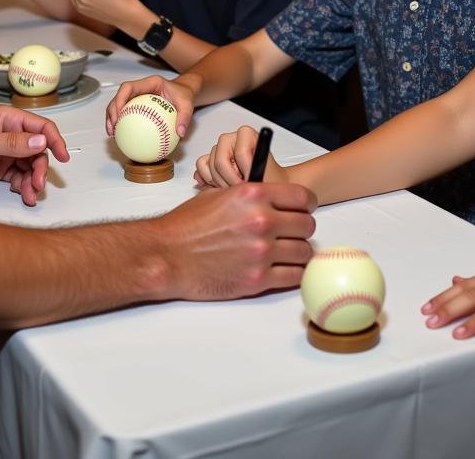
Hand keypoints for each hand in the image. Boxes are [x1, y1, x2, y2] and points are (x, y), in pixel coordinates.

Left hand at [0, 106, 69, 204]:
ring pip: (31, 166)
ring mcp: (5, 153)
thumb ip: (10, 143)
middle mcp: (10, 135)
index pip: (40, 126)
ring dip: (34, 180)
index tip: (63, 156)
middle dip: (41, 167)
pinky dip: (24, 186)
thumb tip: (40, 141)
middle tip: (38, 183)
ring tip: (30, 194)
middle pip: (38, 150)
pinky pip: (20, 177)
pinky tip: (22, 194)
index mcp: (6, 119)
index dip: (54, 140)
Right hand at [105, 75, 196, 136]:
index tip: (118, 114)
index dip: (119, 99)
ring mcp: (137, 96)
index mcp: (150, 83)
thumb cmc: (183, 95)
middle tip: (113, 127)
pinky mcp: (137, 104)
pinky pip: (126, 113)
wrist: (185, 92)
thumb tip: (180, 133)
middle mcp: (141, 88)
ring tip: (111, 133)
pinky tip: (120, 135)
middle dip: (112, 111)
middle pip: (119, 96)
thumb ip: (185, 117)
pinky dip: (121, 123)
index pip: (128, 87)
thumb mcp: (188, 104)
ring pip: (118, 104)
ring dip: (112, 118)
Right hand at [153, 181, 315, 298]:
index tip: (303, 209)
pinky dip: (292, 273)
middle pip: (307, 224)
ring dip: (298, 252)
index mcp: (252, 194)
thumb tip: (270, 197)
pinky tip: (283, 269)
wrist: (167, 256)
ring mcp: (261, 252)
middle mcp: (261, 220)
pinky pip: (294, 276)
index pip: (302, 197)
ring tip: (287, 252)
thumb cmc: (186, 226)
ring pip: (305, 252)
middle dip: (301, 228)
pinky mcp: (258, 279)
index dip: (305, 204)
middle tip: (292, 232)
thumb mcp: (218, 194)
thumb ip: (249, 195)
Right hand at [194, 125, 285, 187]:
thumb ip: (258, 174)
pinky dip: (209, 180)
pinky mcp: (208, 159)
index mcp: (247, 135)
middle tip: (241, 188)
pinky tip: (222, 186)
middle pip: (220, 160)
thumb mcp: (271, 176)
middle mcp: (230, 139)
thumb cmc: (270, 179)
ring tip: (235, 187)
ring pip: (210, 166)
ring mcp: (217, 148)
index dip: (245, 171)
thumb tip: (245, 182)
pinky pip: (201, 167)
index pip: (241, 153)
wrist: (267, 183)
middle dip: (230, 179)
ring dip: (221, 183)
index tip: (251, 181)